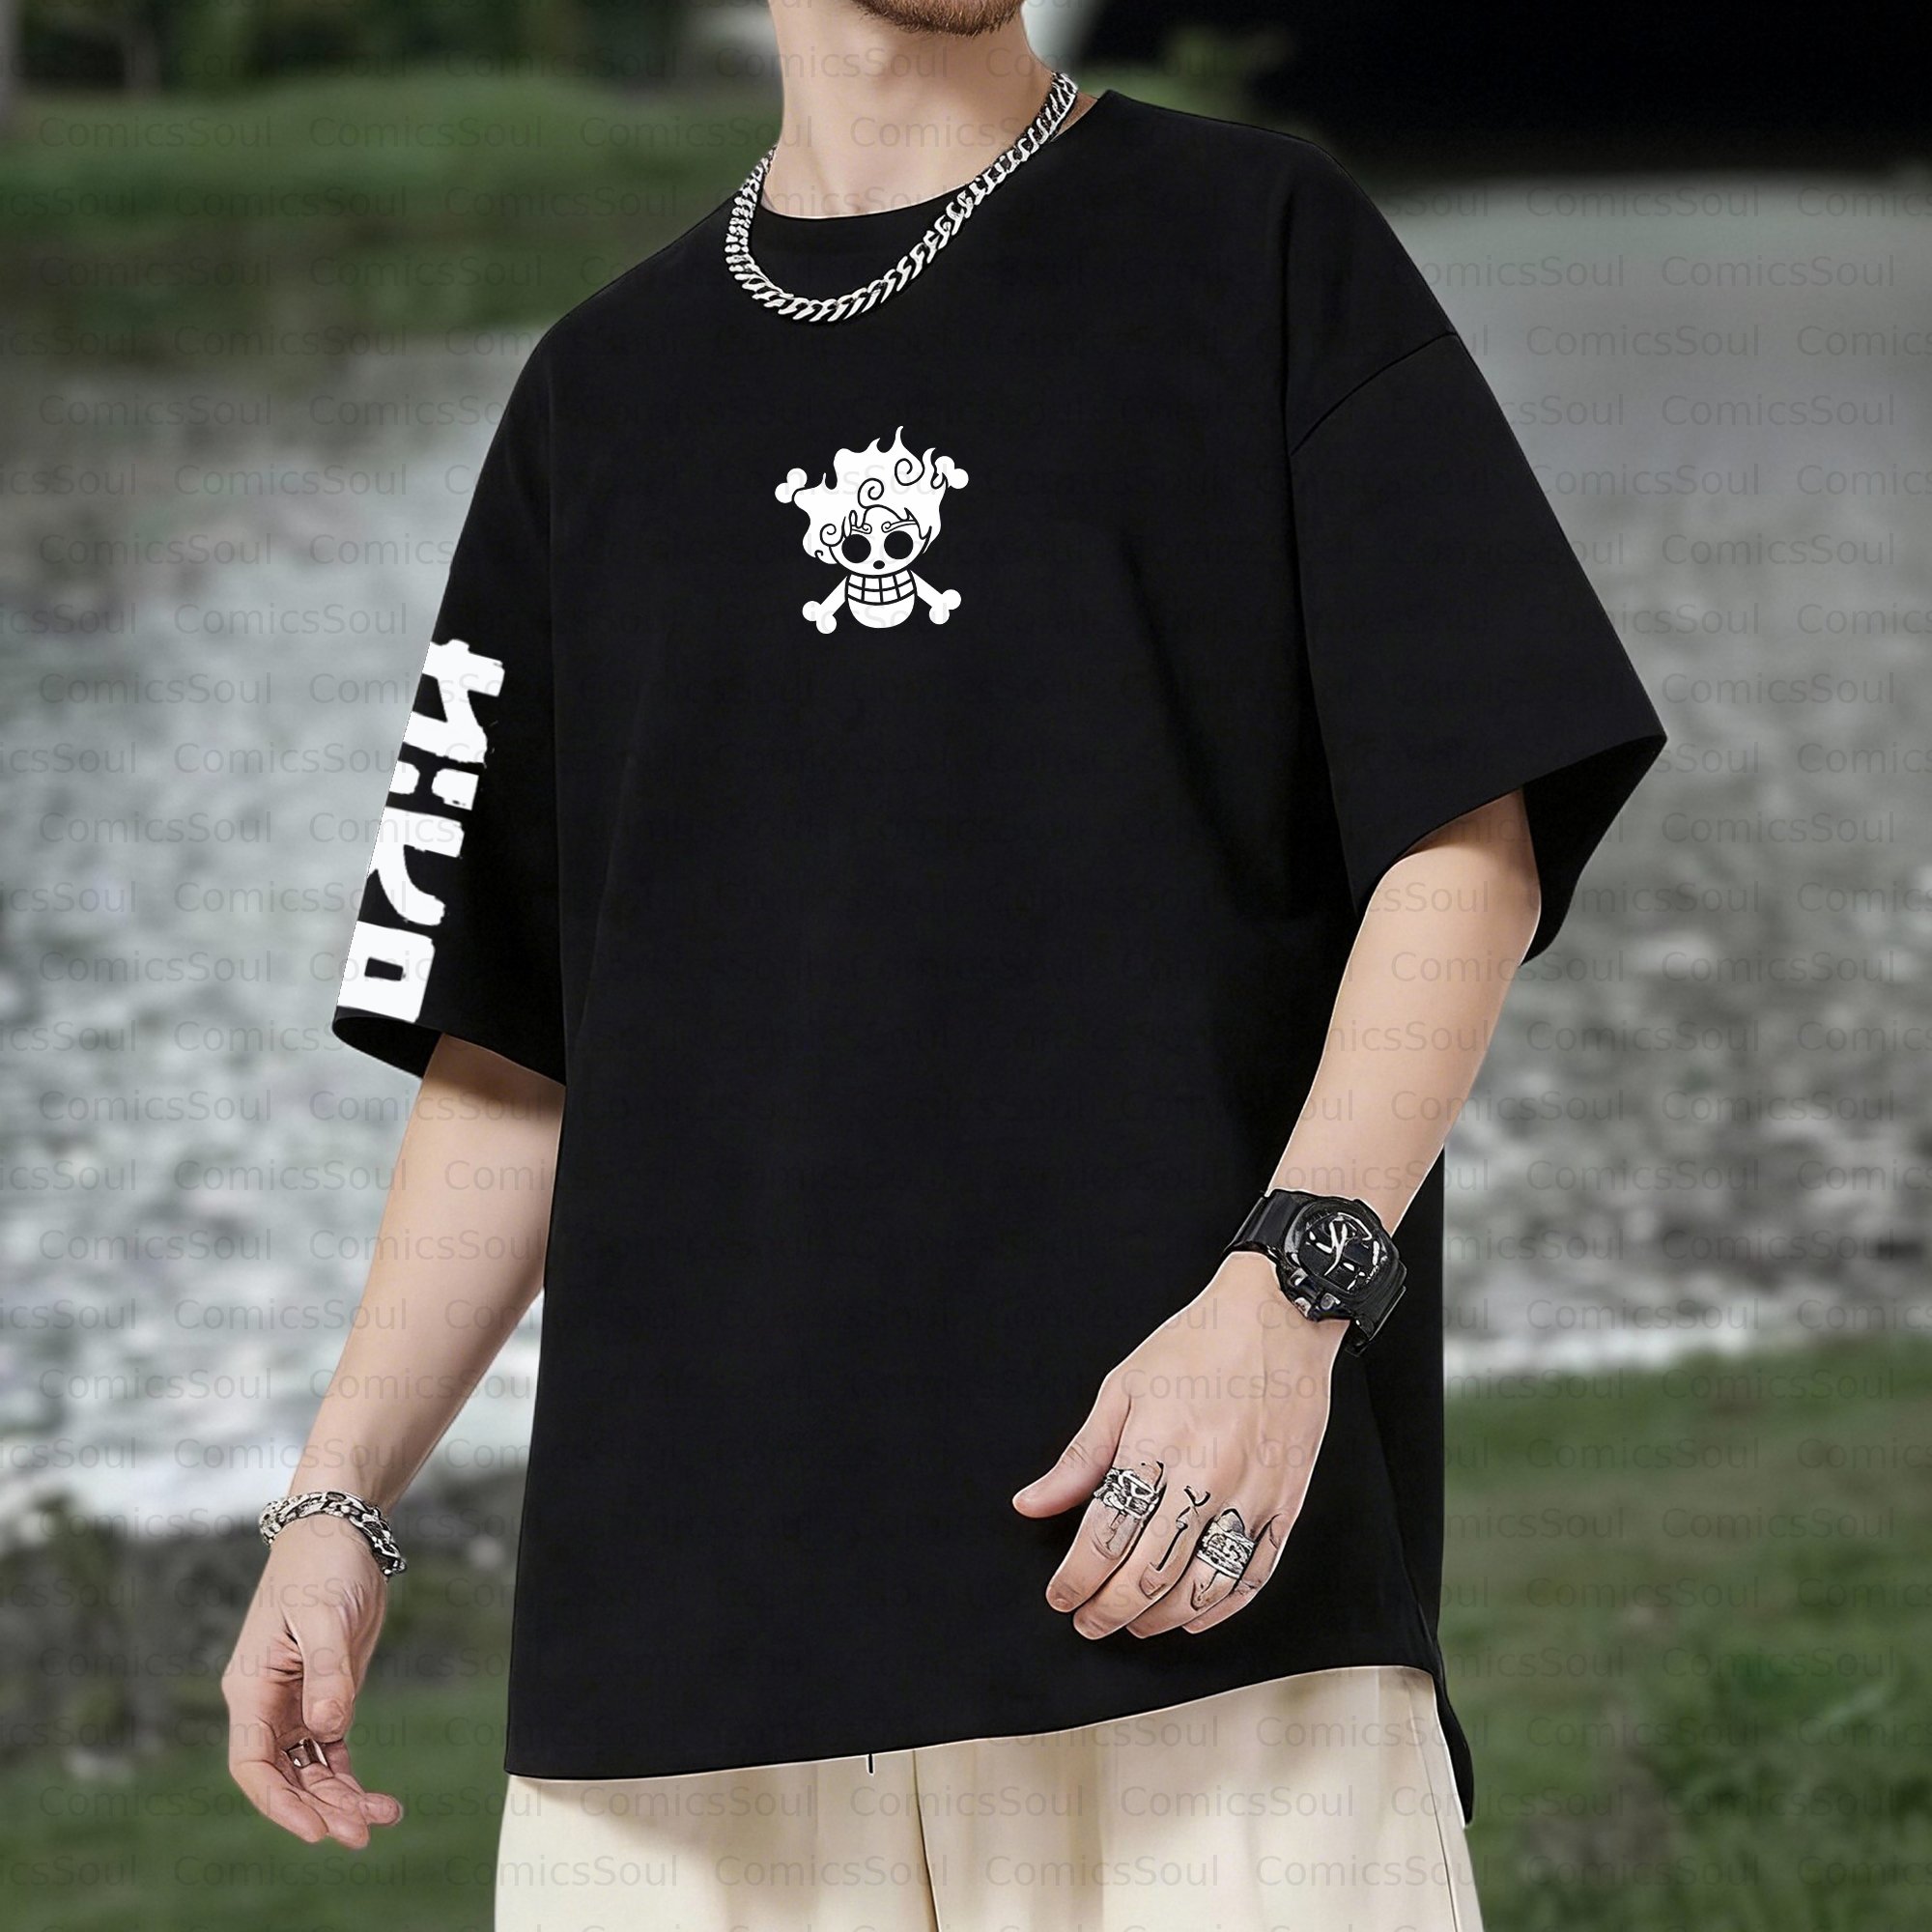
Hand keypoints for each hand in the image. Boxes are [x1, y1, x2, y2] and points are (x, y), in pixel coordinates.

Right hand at [221, 1514, 404, 1846]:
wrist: (340, 1530)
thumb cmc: (322, 1564)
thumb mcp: (325, 1614)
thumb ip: (326, 1672)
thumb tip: (329, 1727)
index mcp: (252, 1687)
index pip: (253, 1763)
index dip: (278, 1802)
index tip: (315, 1827)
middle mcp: (267, 1703)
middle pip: (284, 1776)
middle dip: (318, 1809)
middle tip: (361, 1833)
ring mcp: (295, 1703)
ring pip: (309, 1770)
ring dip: (339, 1798)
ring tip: (382, 1818)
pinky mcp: (324, 1696)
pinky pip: (330, 1751)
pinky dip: (350, 1777)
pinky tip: (377, 1799)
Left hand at [1011, 1252, 1343, 1637]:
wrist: (1279, 1316)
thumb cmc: (1199, 1343)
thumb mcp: (1124, 1387)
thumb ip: (1080, 1457)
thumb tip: (1033, 1504)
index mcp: (1157, 1444)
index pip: (1106, 1535)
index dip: (1076, 1579)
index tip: (1060, 1595)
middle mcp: (1207, 1475)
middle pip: (1150, 1572)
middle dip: (1109, 1609)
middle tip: (1088, 1619)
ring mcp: (1253, 1494)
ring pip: (1202, 1586)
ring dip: (1161, 1617)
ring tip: (1134, 1621)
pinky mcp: (1287, 1502)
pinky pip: (1253, 1575)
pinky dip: (1219, 1607)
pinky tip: (1192, 1614)